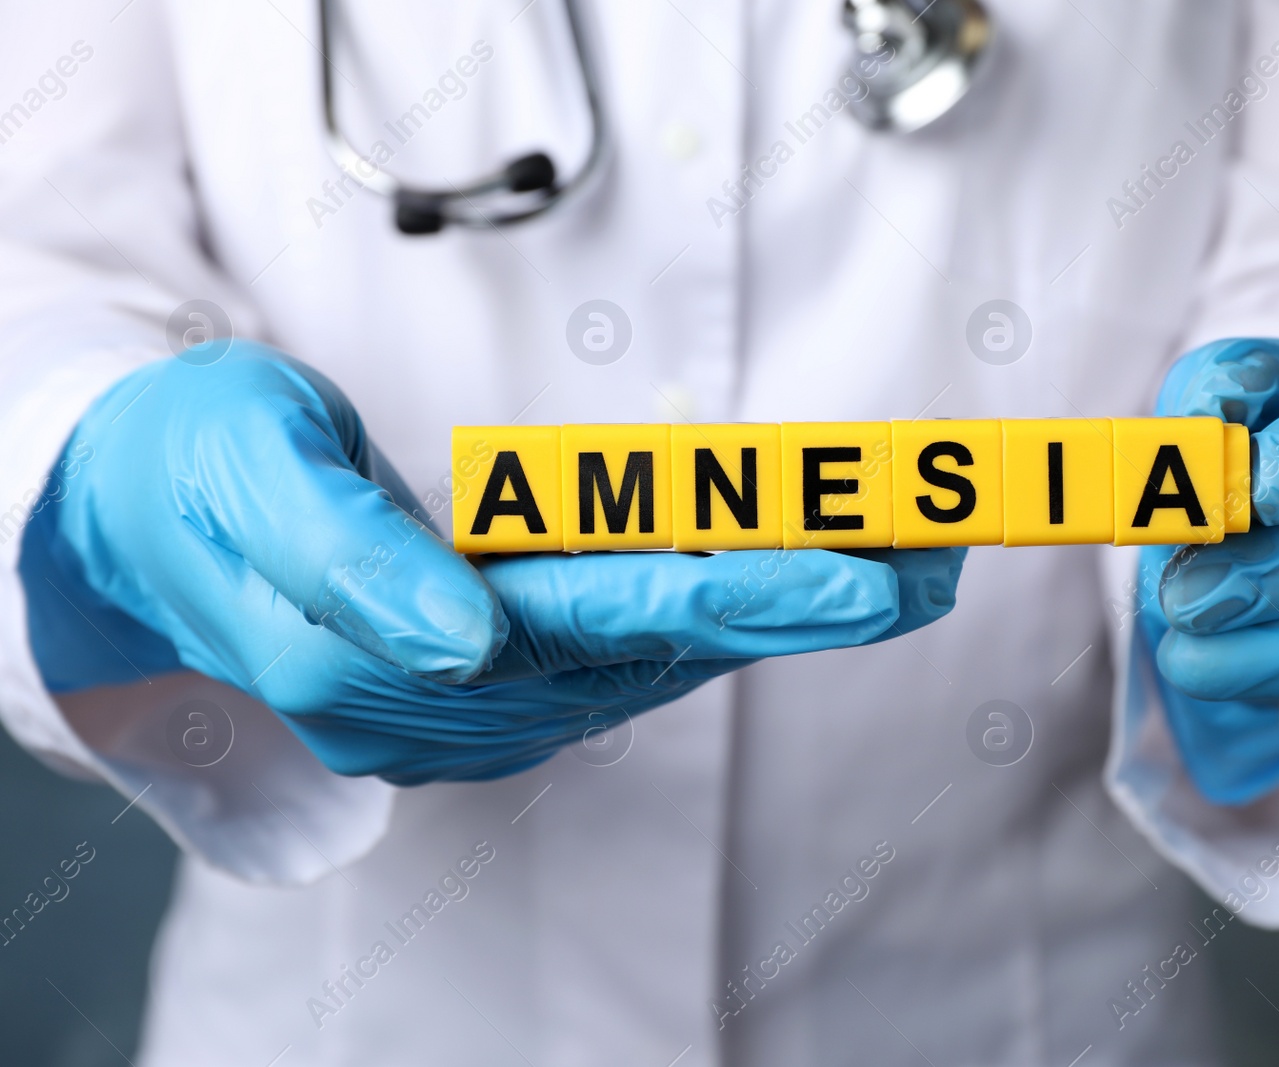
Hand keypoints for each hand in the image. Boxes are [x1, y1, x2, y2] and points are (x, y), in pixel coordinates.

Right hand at [20, 343, 961, 782]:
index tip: (859, 575)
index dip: (738, 596)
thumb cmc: (188, 475)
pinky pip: (628, 651)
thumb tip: (465, 640)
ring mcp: (476, 707)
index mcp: (387, 657)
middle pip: (660, 648)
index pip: (599, 623)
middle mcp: (450, 705)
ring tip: (901, 558)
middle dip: (804, 605)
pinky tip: (795, 581)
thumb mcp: (247, 481)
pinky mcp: (495, 685)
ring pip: (659, 656)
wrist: (135, 530)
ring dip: (780, 607)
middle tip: (935, 561)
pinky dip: (719, 610)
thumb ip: (355, 565)